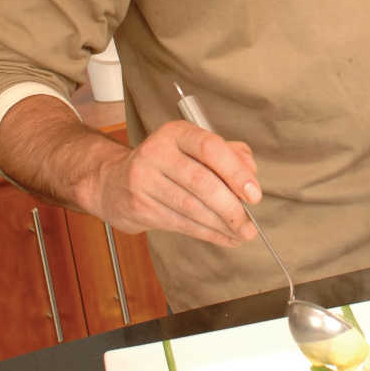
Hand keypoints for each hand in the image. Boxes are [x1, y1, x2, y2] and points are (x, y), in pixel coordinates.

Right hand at [90, 120, 261, 244]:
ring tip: (242, 233)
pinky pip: (181, 223)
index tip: (254, 194)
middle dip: (231, 207)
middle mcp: (157, 152)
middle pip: (201, 182)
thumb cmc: (168, 164)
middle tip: (249, 223)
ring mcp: (144, 180)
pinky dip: (207, 234)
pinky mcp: (139, 206)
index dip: (235, 172)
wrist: (115, 183)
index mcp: (176, 133)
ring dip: (221, 225)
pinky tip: (224, 237)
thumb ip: (229, 155)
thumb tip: (250, 175)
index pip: (210, 148)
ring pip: (191, 207)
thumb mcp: (196, 149)